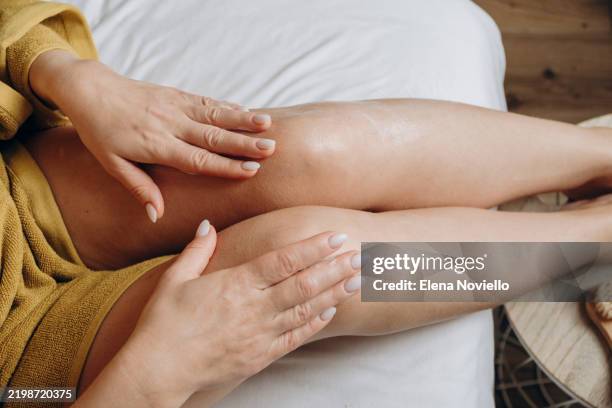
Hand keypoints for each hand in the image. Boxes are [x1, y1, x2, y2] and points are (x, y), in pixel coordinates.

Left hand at [30, 50, 275, 221]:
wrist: (89, 90)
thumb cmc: (99, 131)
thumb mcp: (112, 164)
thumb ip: (139, 188)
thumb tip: (158, 216)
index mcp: (155, 145)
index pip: (197, 159)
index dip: (225, 166)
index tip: (251, 171)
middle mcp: (169, 124)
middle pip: (212, 136)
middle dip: (243, 143)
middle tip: (271, 149)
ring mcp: (174, 106)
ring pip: (214, 114)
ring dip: (242, 119)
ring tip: (268, 125)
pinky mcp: (176, 94)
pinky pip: (206, 100)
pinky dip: (228, 106)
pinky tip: (247, 110)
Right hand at [112, 222, 360, 406]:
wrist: (160, 371)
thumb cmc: (163, 324)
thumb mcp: (174, 280)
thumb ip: (197, 250)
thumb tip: (208, 225)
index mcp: (236, 283)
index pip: (285, 260)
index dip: (314, 247)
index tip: (337, 237)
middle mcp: (255, 307)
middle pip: (305, 283)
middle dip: (335, 267)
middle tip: (360, 255)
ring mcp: (261, 333)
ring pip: (307, 308)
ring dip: (334, 292)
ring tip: (356, 279)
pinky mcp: (261, 355)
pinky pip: (296, 337)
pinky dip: (315, 322)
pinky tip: (331, 311)